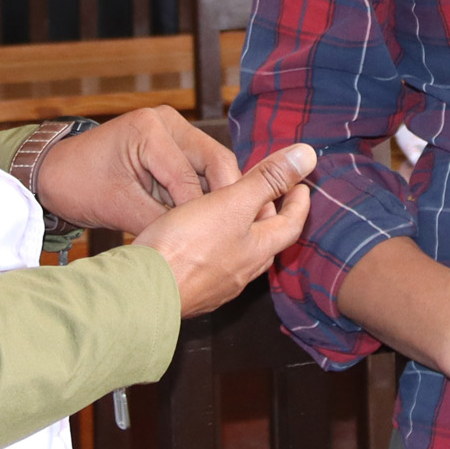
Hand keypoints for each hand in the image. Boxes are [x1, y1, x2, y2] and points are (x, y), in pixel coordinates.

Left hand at [36, 107, 241, 233]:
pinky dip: (204, 193)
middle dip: (223, 198)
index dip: (201, 212)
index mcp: (149, 129)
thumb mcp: (118, 207)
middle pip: (214, 160)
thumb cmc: (78, 185)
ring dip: (217, 196)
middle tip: (232, 233)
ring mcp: (174, 129)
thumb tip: (194, 245)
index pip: (188, 176)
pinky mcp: (175, 143)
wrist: (55, 173)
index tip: (212, 243)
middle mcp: (167, 121)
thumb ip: (158, 222)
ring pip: (213, 165)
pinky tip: (210, 219)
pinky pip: (200, 168)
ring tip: (224, 229)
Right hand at [134, 144, 315, 314]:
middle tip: (269, 197)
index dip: (299, 202)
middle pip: (266, 242)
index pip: (291, 224)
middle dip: (270, 218)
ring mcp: (215, 287)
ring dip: (241, 235)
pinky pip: (211, 268)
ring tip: (233, 216)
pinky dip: (214, 250)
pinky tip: (198, 242)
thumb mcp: (231, 202)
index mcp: (257, 250)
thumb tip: (307, 156)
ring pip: (239, 256)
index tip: (302, 185)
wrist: (142, 292)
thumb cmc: (187, 245)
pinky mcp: (190, 292)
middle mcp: (241, 273)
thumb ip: (268, 180)